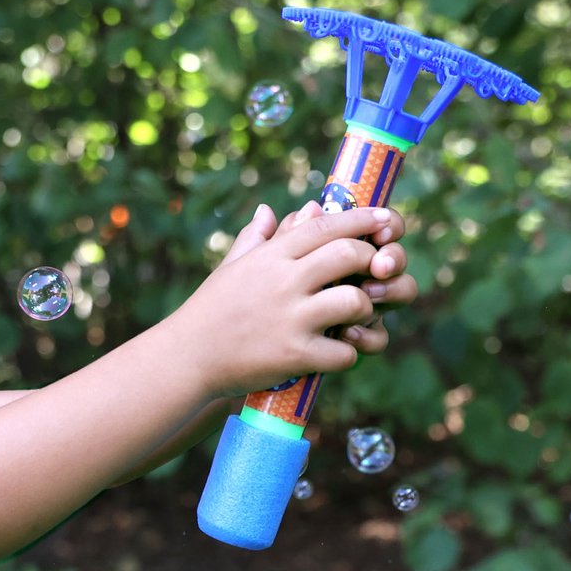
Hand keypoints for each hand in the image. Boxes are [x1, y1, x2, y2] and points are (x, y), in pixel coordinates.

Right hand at [170, 200, 415, 399]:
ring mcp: (290, 319)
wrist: (185, 359)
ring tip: (352, 320)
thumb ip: (255, 239)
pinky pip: (344, 352)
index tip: (384, 220)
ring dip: (364, 311)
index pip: (326, 225)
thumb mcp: (230, 269)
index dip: (362, 219)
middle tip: (371, 275)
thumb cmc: (208, 313)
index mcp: (270, 257)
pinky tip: (334, 354)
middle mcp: (283, 282)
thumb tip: (267, 211)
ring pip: (355, 301)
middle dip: (371, 263)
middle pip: (350, 255)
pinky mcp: (294, 355)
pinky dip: (347, 354)